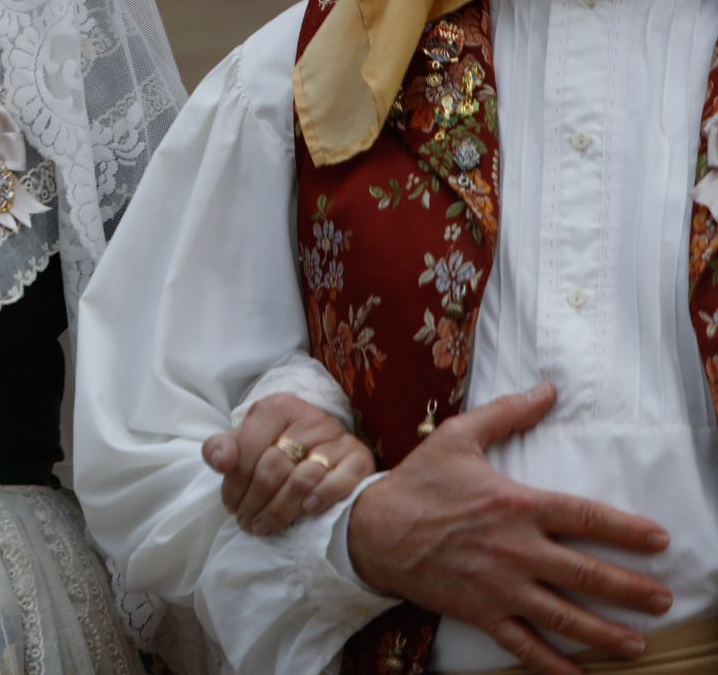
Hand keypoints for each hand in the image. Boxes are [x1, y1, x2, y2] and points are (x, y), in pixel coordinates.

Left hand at [202, 392, 375, 534]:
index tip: (230, 507)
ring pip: (302, 480)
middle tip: (246, 522)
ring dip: (280, 511)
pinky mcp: (359, 457)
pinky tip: (307, 511)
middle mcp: (309, 419)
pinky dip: (323, 497)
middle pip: (273, 468)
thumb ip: (222, 447)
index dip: (234, 484)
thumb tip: (220, 461)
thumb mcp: (246, 439)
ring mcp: (336, 438)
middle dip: (254, 502)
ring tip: (265, 527)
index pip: (247, 449)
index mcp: (276, 408)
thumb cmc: (276, 443)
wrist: (322, 440)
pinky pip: (341, 481)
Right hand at [346, 383, 670, 674]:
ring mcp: (500, 586)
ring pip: (564, 616)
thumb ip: (506, 414)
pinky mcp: (482, 612)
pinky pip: (525, 644)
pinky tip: (579, 674)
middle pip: (587, 574)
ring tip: (637, 644)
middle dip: (632, 590)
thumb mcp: (456, 436)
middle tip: (663, 600)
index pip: (585, 518)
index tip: (660, 540)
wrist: (372, 528)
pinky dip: (553, 664)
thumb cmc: (418, 481)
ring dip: (606, 633)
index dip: (627, 530)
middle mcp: (516, 549)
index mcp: (516, 505)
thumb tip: (547, 390)